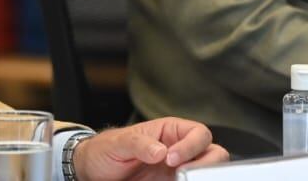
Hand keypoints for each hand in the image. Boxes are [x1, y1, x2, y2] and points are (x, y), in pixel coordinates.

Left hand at [72, 118, 227, 179]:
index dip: (191, 146)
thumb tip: (160, 150)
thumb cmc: (105, 150)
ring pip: (205, 174)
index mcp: (170, 131)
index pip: (198, 133)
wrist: (94, 172)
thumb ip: (138, 143)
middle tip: (183, 175)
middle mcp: (179, 150)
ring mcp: (177, 171)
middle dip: (204, 165)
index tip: (171, 159)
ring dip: (199, 177)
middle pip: (213, 153)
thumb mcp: (117, 143)